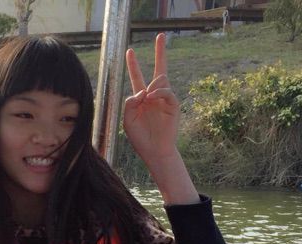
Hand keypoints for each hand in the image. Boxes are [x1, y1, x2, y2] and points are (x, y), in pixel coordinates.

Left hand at [123, 33, 180, 168]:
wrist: (154, 151)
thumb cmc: (140, 138)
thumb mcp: (127, 120)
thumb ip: (129, 104)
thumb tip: (142, 90)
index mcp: (141, 99)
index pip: (137, 77)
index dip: (133, 65)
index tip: (129, 51)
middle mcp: (153, 96)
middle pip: (159, 70)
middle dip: (160, 52)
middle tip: (160, 35)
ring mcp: (164, 99)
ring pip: (161, 80)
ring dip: (153, 86)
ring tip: (147, 98)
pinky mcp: (173, 105)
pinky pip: (166, 92)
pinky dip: (158, 92)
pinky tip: (151, 97)